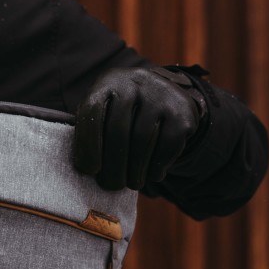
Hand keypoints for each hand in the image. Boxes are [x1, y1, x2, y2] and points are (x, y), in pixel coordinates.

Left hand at [73, 67, 203, 191]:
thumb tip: (86, 170)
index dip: (88, 143)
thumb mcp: (105, 110)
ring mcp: (160, 94)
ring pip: (143, 140)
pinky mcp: (182, 111)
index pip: (93, 111)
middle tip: (110, 186)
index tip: (89, 170)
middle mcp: (134, 82)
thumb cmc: (123, 111)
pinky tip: (151, 175)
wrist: (165, 93)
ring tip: (131, 183)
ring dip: (135, 170)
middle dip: (113, 165)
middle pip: (118, 130)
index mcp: (108, 82)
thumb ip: (91, 132)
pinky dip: (157, 166)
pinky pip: (167, 146)